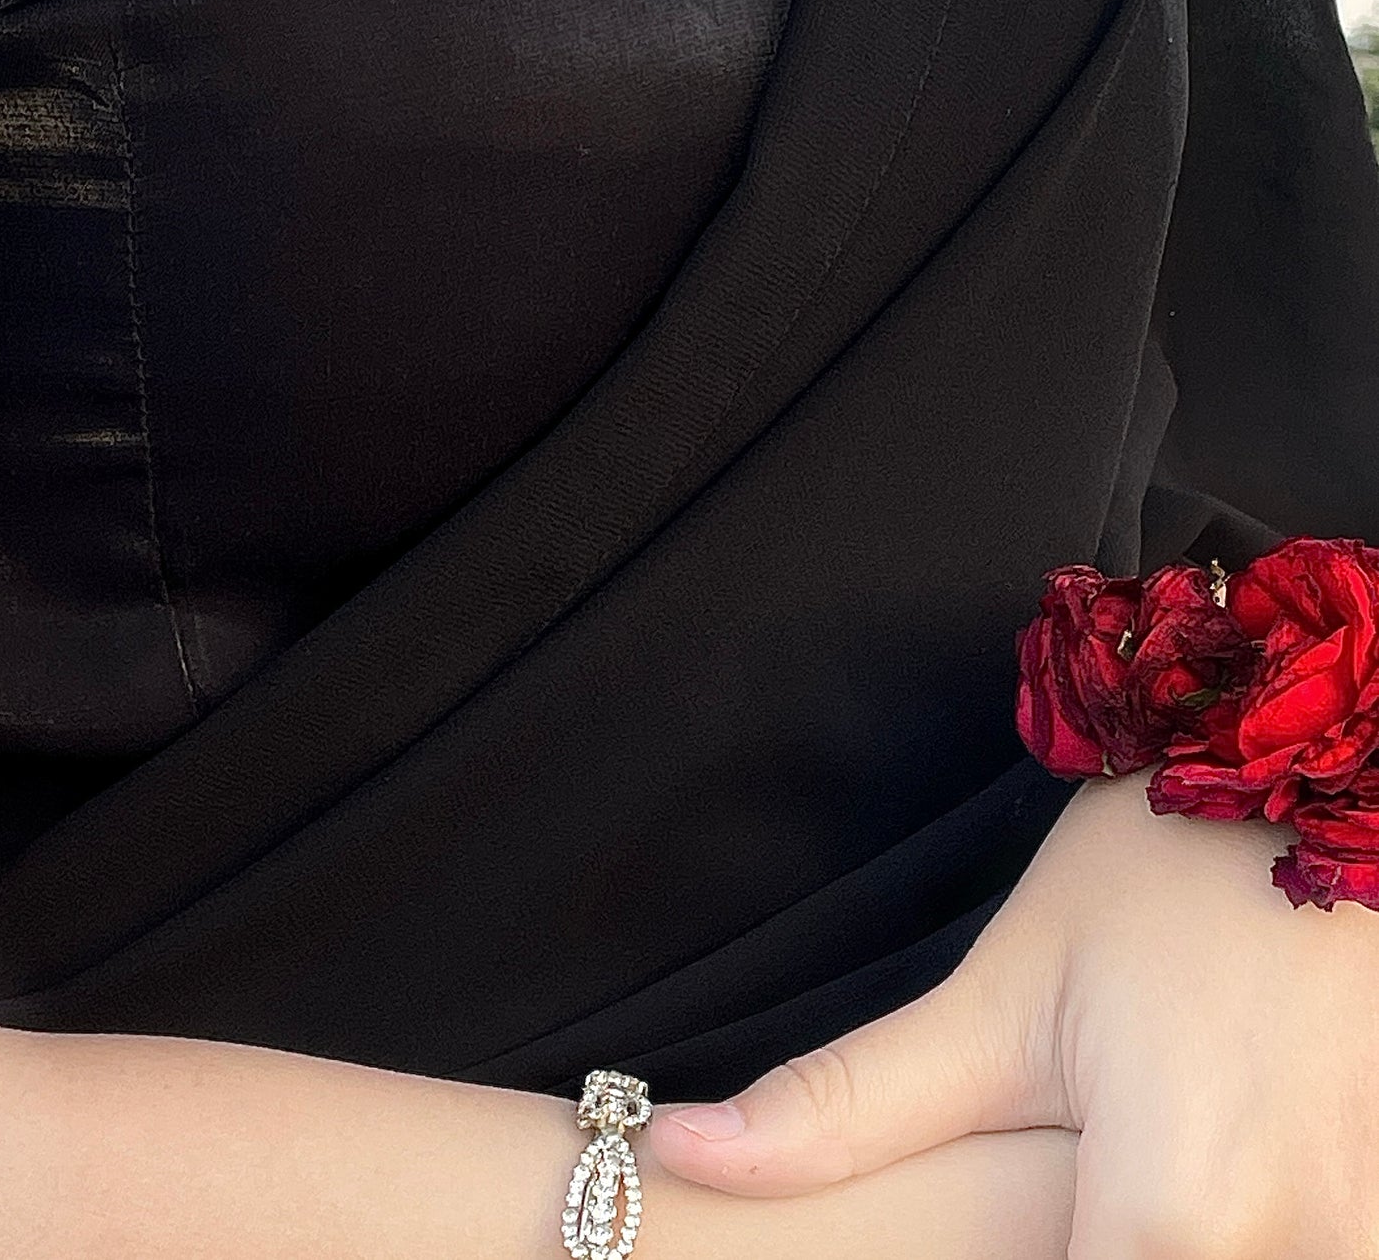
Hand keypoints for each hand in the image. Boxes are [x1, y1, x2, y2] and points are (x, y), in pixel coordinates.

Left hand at [647, 769, 1378, 1256]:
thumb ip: (845, 1106)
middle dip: (1056, 1247)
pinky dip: (1223, 1230)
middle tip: (1023, 1177)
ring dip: (1137, 1236)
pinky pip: (1293, 1250)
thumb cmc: (1164, 873)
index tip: (943, 1241)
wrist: (1328, 775)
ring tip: (1089, 1157)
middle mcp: (1302, 1257)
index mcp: (1177, 1225)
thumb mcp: (998, 993)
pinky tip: (1159, 1166)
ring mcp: (1363, 1237)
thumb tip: (676, 1155)